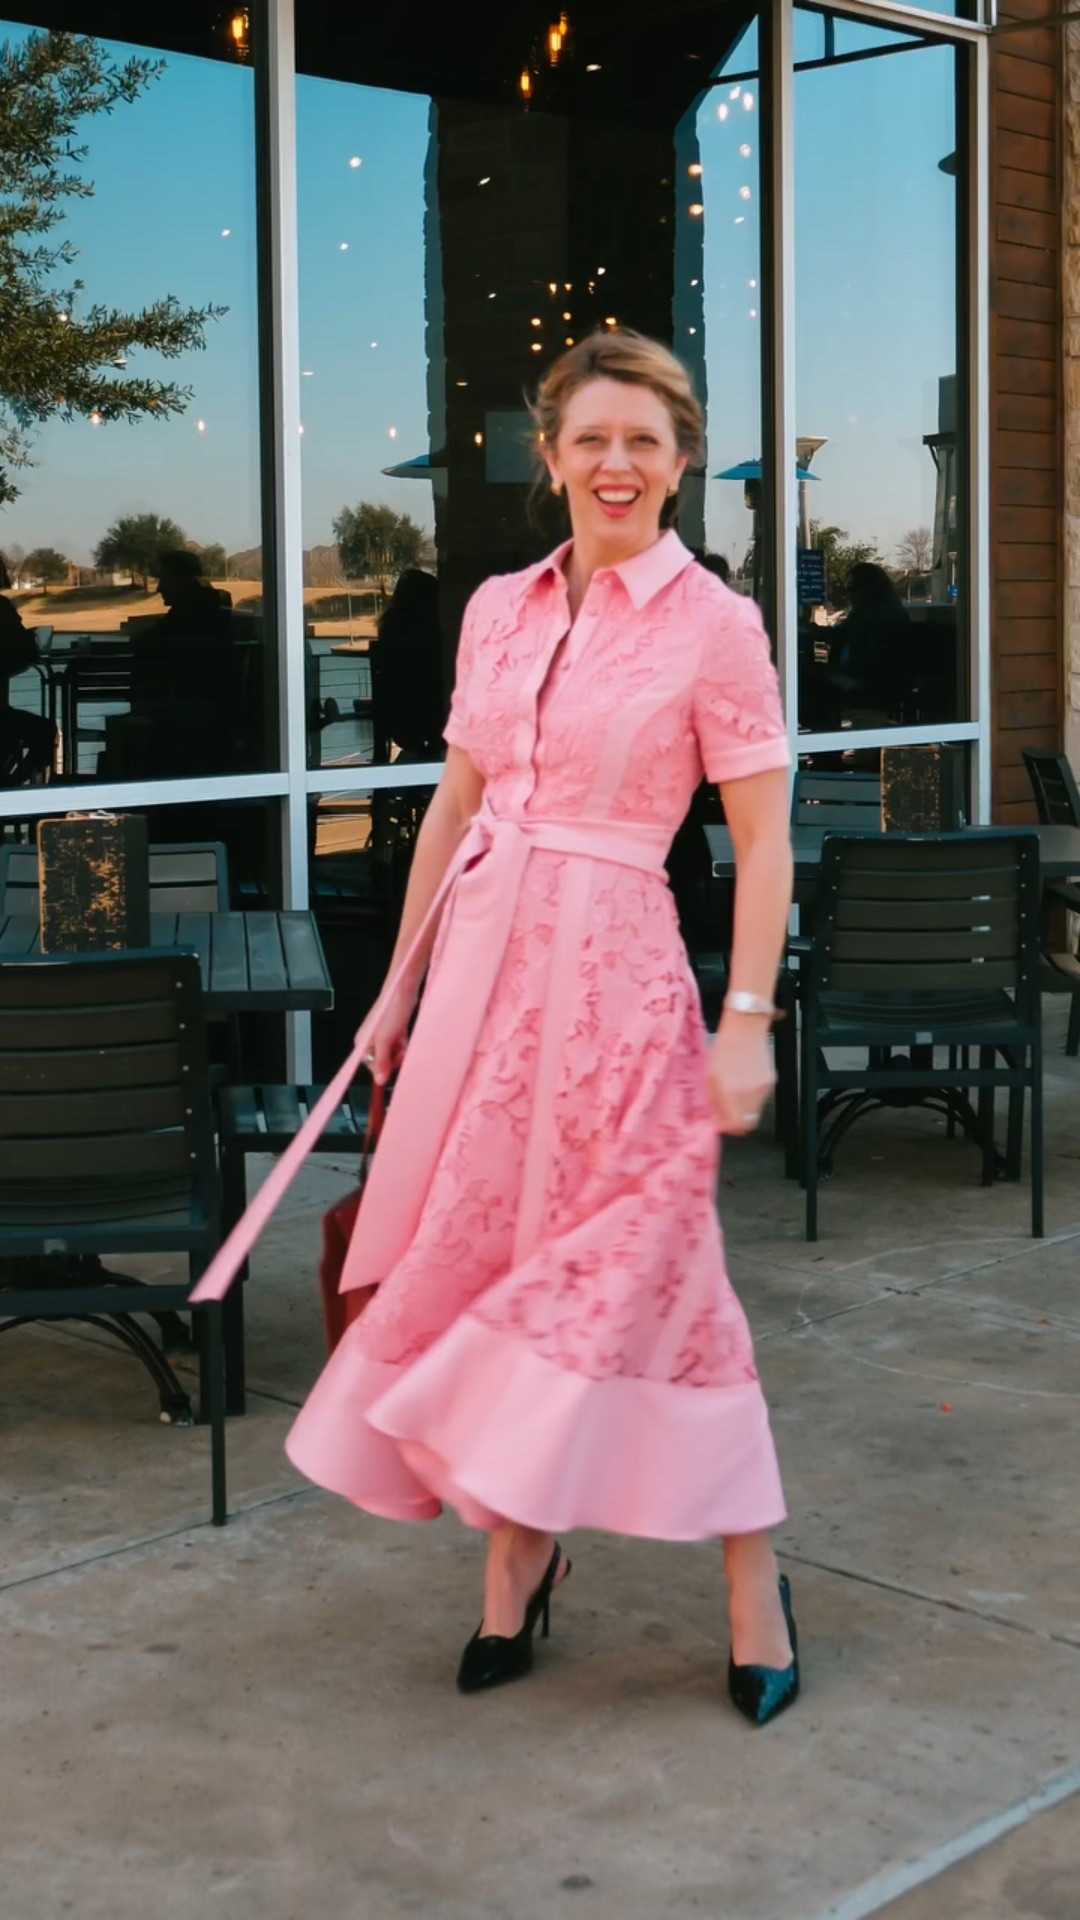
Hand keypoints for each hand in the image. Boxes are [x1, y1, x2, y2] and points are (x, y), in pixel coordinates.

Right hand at [365, 980, 417, 1085]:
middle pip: (384, 1062)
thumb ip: (382, 1062)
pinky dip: (403, 1044)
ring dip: (401, 1051)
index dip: (384, 1067)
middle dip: (394, 1058)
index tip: (392, 1062)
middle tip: (399, 1048)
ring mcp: (383, 1037)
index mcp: (362, 1043)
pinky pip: (399, 1047)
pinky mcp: (393, 1032)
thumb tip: (379, 1081)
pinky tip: (404, 1037)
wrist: (402, 993)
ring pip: (393, 1055)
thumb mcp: (385, 1041)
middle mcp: (371, 1041)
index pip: (372, 1067)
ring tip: (402, 1040)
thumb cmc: (390, 1012)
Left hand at [708, 1016, 775, 1135]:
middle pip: (747, 1123)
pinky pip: (761, 1098)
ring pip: (754, 1111)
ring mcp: (762, 1089)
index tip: (720, 1123)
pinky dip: (751, 1096)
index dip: (726, 1128)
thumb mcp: (709, 1074)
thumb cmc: (725, 1046)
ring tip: (734, 1092)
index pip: (734, 1126)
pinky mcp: (771, 1082)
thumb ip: (713, 1099)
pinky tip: (744, 1082)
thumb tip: (715, 1118)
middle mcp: (749, 1094)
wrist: (746, 1027)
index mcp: (731, 1092)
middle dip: (736, 1121)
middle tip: (726, 1113)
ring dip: (744, 1108)